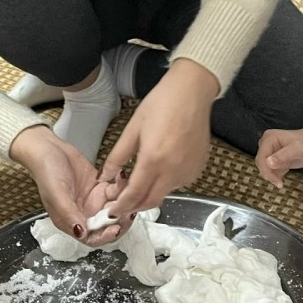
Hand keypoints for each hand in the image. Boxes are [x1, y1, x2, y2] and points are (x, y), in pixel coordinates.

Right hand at [10, 126, 124, 244]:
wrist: (48, 148)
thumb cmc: (46, 171)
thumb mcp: (56, 194)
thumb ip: (68, 214)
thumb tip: (81, 233)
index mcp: (71, 220)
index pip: (92, 237)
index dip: (105, 236)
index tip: (115, 228)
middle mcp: (84, 212)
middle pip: (108, 225)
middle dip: (120, 220)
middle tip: (128, 209)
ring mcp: (93, 199)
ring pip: (115, 208)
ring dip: (123, 201)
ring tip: (125, 189)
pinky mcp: (99, 186)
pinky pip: (116, 191)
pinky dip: (121, 185)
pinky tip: (120, 176)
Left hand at [100, 59, 216, 219]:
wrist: (192, 92)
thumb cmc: (162, 104)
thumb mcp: (133, 128)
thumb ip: (118, 156)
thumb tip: (106, 176)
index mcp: (153, 159)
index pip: (134, 194)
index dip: (120, 206)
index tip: (111, 210)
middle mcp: (173, 170)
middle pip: (150, 202)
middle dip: (133, 207)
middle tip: (120, 203)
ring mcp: (188, 171)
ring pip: (164, 194)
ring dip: (149, 195)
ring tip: (137, 183)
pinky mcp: (197, 168)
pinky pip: (177, 184)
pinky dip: (164, 185)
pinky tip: (156, 172)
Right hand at [255, 126, 302, 187]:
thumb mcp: (299, 149)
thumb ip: (284, 156)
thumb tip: (269, 163)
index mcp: (269, 138)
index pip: (261, 158)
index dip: (267, 171)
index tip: (277, 182)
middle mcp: (267, 143)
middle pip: (261, 163)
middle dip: (270, 174)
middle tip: (280, 183)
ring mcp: (270, 151)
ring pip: (264, 168)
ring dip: (273, 174)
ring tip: (287, 170)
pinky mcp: (274, 157)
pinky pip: (270, 169)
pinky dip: (277, 173)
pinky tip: (287, 168)